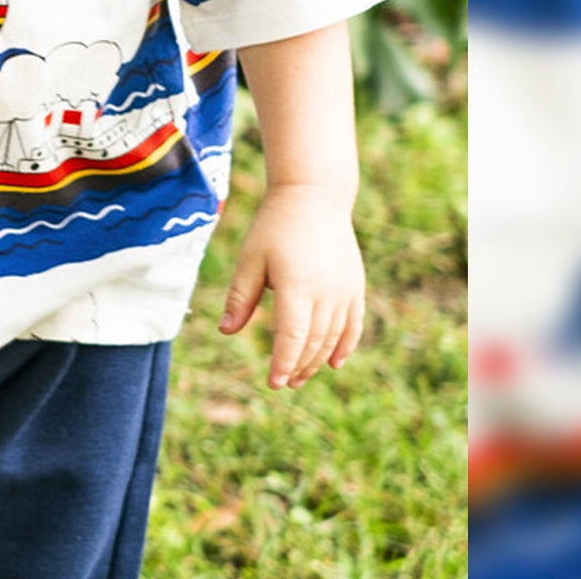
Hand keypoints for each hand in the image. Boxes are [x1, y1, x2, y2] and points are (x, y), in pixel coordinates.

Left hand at [217, 186, 366, 388]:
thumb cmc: (275, 226)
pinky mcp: (355, 286)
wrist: (314, 197)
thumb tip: (225, 331)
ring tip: (300, 377)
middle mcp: (326, 293)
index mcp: (297, 287)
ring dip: (317, 360)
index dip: (282, 363)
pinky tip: (335, 363)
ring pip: (333, 337)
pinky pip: (353, 325)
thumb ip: (240, 298)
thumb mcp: (250, 260)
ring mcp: (345, 291)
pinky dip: (345, 346)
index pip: (292, 337)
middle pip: (313, 343)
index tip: (273, 383)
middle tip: (283, 383)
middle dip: (297, 366)